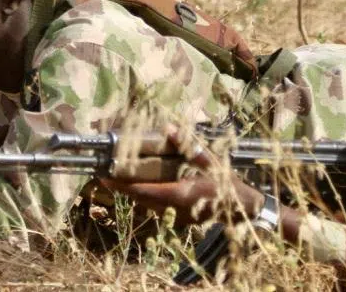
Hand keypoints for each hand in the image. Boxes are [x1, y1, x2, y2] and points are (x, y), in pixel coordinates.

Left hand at [102, 129, 264, 225]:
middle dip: (122, 188)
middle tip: (104, 175)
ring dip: (131, 192)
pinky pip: (155, 207)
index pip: (145, 190)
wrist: (242, 207)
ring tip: (114, 179)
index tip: (106, 176)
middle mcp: (174, 209)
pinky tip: (137, 186)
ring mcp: (176, 216)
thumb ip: (189, 145)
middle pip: (141, 199)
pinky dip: (144, 196)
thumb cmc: (226, 180)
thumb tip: (169, 128)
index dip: (123, 184)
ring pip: (146, 205)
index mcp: (180, 194)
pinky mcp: (178, 218)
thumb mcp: (211, 159)